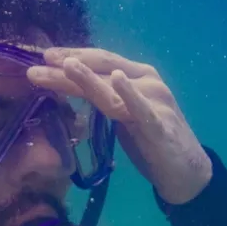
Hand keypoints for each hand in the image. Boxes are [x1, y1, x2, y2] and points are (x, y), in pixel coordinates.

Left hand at [26, 47, 212, 204]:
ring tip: (67, 66)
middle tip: (40, 63)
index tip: (45, 56)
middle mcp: (147, 82)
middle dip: (69, 65)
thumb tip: (66, 86)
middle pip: (102, 70)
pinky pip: (141, 109)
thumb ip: (102, 97)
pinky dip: (130, 94)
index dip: (73, 56)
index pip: (100, 61)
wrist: (185, 169)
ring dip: (88, 77)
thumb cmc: (148, 138)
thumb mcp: (120, 113)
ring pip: (114, 88)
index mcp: (137, 76)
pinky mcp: (160, 125)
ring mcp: (155, 101)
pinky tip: (118, 80)